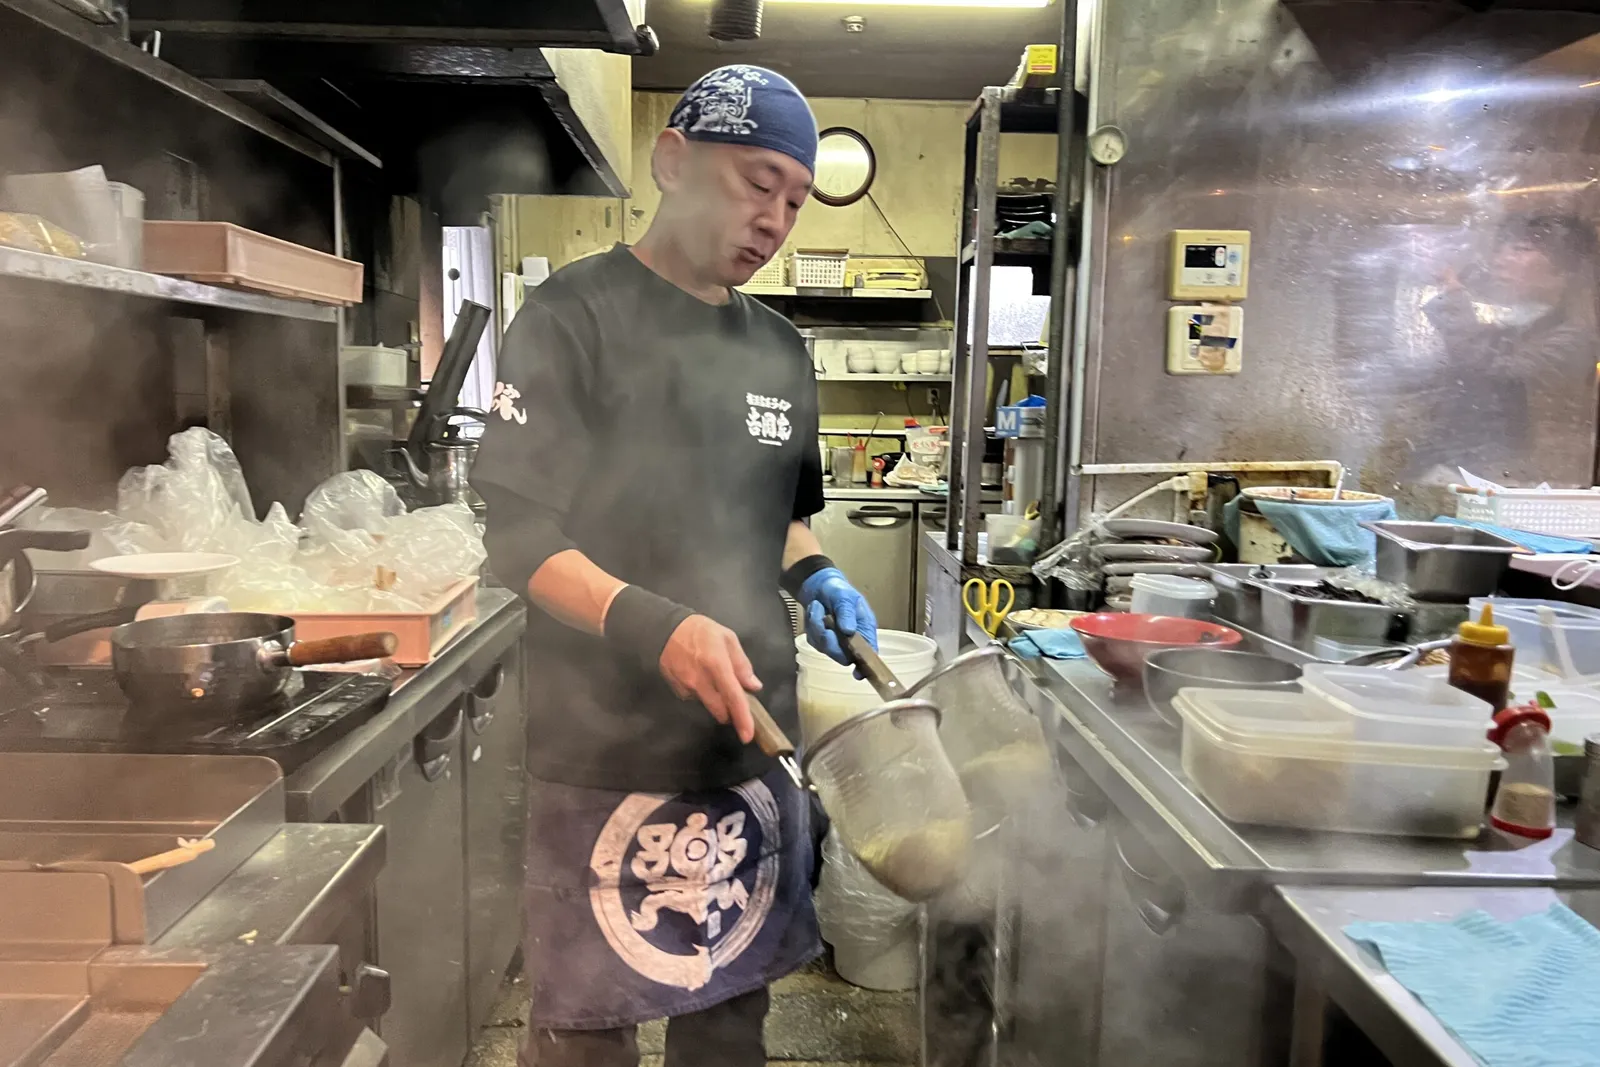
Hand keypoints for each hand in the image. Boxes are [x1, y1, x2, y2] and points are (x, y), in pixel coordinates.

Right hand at [659, 615, 761, 742]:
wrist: (665, 629)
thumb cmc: (701, 631)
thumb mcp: (727, 638)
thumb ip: (742, 664)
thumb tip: (753, 686)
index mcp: (717, 665)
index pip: (733, 697)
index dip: (742, 718)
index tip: (747, 735)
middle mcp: (701, 681)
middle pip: (720, 711)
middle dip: (731, 713)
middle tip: (735, 700)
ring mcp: (687, 688)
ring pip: (708, 706)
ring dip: (716, 702)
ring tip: (714, 681)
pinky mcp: (677, 691)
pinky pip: (695, 700)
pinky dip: (702, 694)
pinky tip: (699, 678)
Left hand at [798, 567, 877, 667]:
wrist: (819, 586)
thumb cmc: (838, 590)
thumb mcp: (844, 596)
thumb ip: (847, 613)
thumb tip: (849, 631)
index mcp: (865, 629)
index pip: (869, 653)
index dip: (865, 666)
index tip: (858, 673)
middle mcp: (852, 640)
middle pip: (843, 656)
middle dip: (830, 641)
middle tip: (825, 621)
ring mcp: (836, 642)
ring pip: (825, 648)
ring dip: (818, 627)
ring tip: (819, 607)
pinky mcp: (821, 641)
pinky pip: (814, 641)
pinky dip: (812, 625)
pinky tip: (815, 612)